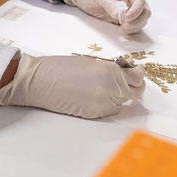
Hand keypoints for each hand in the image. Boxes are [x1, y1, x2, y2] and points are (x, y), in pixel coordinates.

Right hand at [0, 53, 144, 118]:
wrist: (39, 81)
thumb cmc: (60, 66)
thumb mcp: (91, 62)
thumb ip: (111, 68)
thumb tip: (126, 72)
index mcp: (110, 72)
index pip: (138, 78)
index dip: (137, 74)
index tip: (133, 71)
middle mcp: (110, 90)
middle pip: (135, 93)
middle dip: (131, 86)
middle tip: (123, 79)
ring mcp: (102, 105)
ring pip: (122, 103)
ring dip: (118, 95)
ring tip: (101, 86)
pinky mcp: (94, 115)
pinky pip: (109, 110)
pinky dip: (106, 103)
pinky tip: (92, 94)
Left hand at [63, 0, 150, 33]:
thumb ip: (112, 5)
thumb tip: (121, 16)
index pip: (140, 3)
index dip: (136, 12)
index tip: (126, 19)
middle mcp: (131, 1)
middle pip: (144, 14)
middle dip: (137, 22)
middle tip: (124, 26)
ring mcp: (128, 11)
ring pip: (140, 22)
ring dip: (134, 27)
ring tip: (121, 29)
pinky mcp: (121, 20)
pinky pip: (132, 27)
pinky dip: (130, 31)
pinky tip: (120, 30)